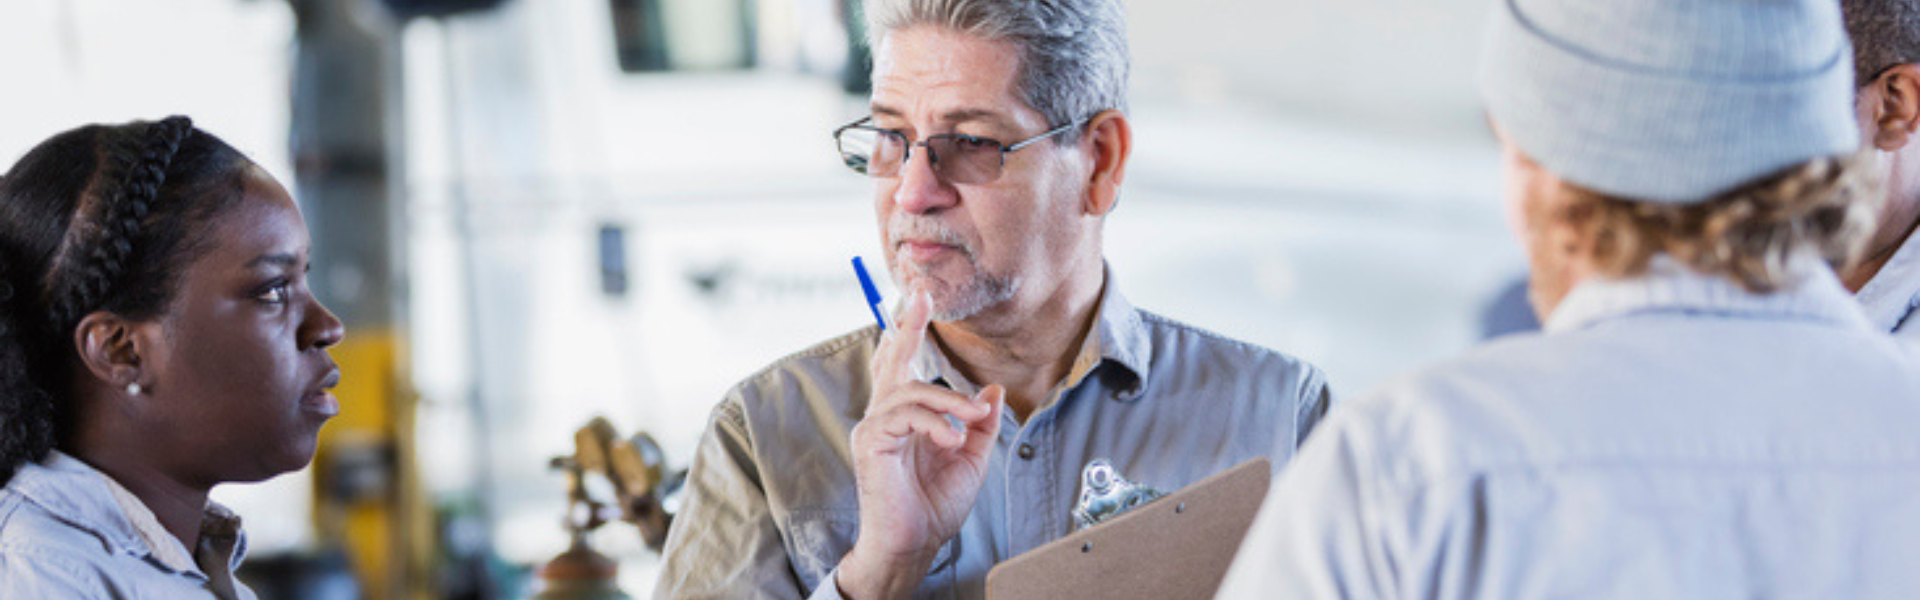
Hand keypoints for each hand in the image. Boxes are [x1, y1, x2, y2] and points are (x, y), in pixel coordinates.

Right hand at [837, 290, 1004, 599]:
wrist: (913, 543)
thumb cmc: (934, 506)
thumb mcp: (970, 459)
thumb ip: (979, 423)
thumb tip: (991, 388)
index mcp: (905, 417)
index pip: (906, 366)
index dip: (911, 331)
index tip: (920, 298)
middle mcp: (885, 415)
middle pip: (892, 358)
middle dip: (908, 324)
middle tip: (921, 293)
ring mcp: (874, 427)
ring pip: (912, 389)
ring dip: (950, 400)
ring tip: (974, 417)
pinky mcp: (871, 442)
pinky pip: (907, 415)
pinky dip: (937, 423)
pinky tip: (953, 441)